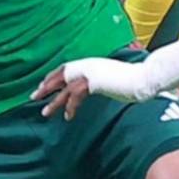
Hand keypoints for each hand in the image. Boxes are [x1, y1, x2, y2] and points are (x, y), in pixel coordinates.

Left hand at [32, 56, 155, 118]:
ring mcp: (90, 72)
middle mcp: (88, 65)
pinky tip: (68, 116)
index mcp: (92, 63)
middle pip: (60, 75)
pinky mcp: (94, 82)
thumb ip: (102, 80)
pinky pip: (76, 95)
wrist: (145, 77)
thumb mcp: (113, 78)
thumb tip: (98, 85)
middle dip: (46, 86)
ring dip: (54, 100)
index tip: (44, 86)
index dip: (53, 77)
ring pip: (64, 87)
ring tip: (45, 112)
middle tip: (33, 96)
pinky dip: (71, 106)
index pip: (66, 68)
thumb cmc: (134, 79)